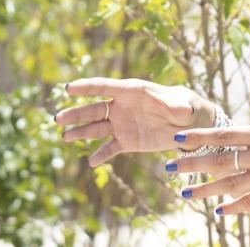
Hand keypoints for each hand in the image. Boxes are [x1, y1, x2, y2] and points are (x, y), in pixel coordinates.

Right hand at [54, 77, 213, 165]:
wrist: (191, 125)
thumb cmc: (186, 106)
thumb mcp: (184, 104)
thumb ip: (176, 106)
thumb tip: (175, 109)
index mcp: (132, 91)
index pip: (104, 87)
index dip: (86, 87)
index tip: (68, 88)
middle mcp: (122, 107)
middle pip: (94, 109)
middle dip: (75, 113)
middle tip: (58, 119)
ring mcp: (122, 124)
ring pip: (96, 128)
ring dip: (80, 132)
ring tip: (65, 137)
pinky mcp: (127, 141)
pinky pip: (110, 148)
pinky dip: (101, 155)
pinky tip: (91, 162)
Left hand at [167, 123, 249, 215]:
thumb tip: (249, 135)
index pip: (223, 134)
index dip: (198, 137)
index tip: (177, 139)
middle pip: (219, 160)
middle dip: (191, 164)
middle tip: (169, 167)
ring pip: (230, 183)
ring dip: (204, 189)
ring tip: (184, 193)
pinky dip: (234, 207)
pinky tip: (219, 211)